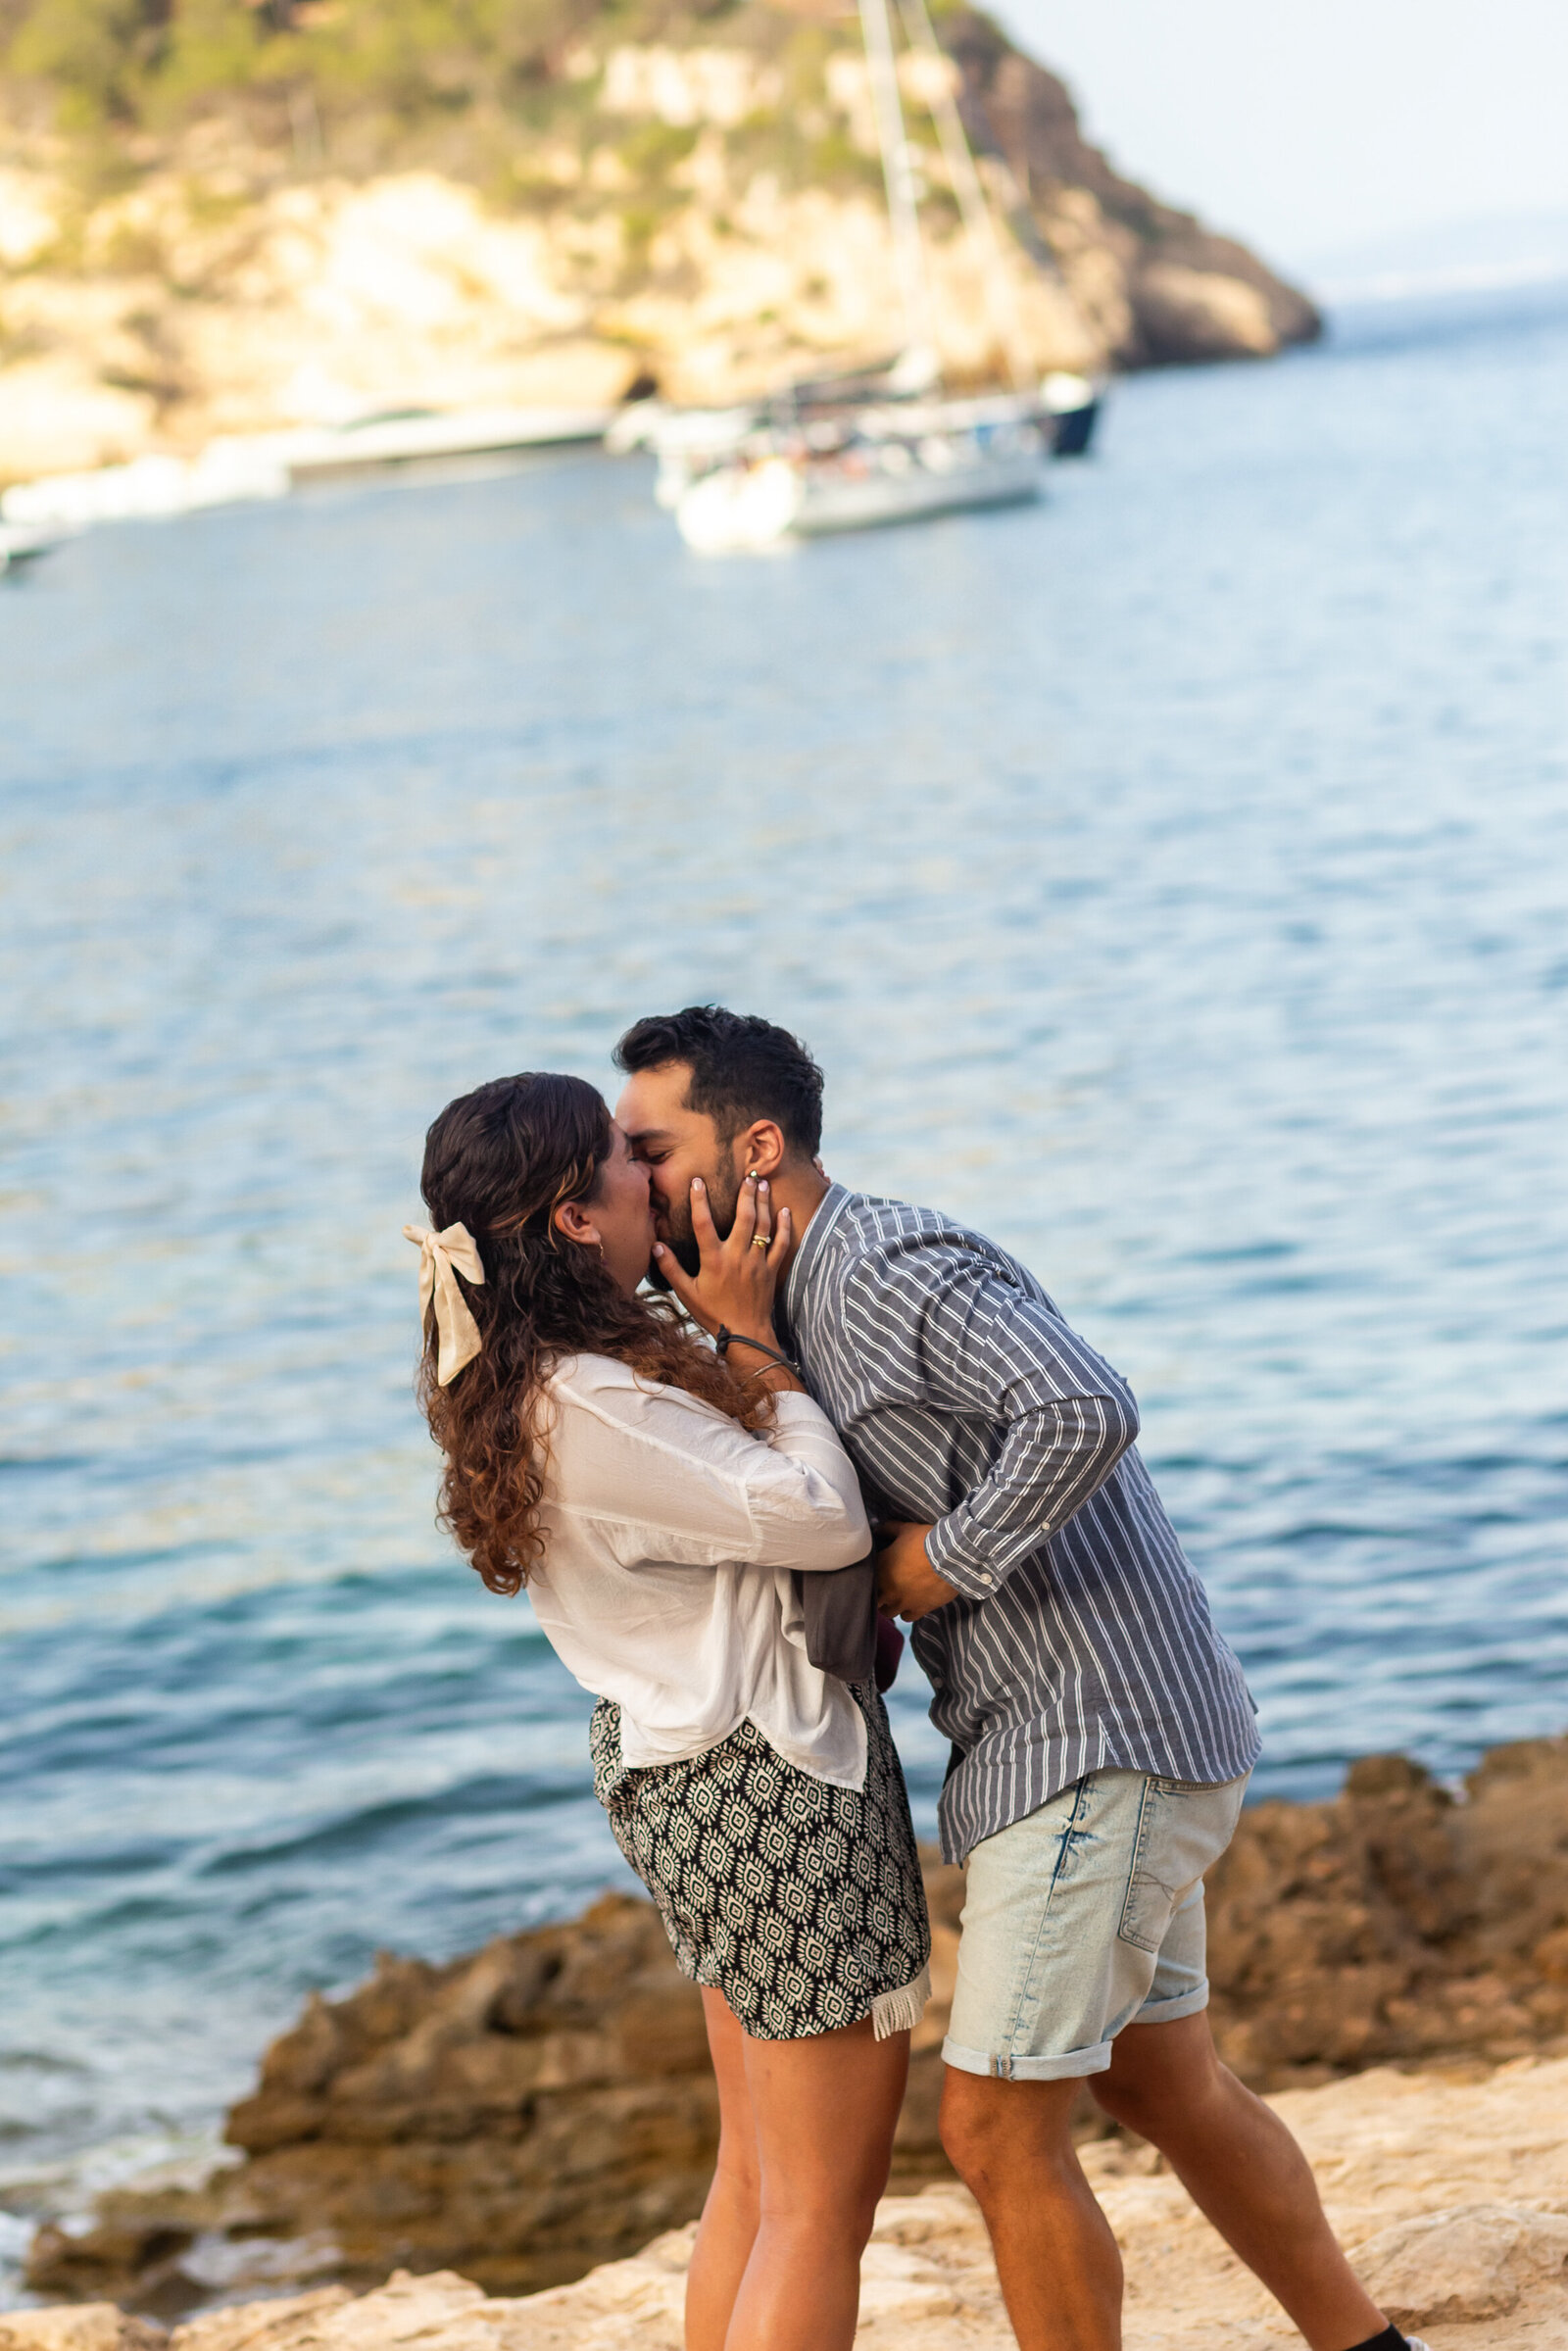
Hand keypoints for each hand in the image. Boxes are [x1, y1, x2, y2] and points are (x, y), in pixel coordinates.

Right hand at [652, 1172, 792, 1350]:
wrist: (745, 1334)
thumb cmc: (713, 1314)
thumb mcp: (687, 1293)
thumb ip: (671, 1268)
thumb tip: (655, 1245)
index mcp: (714, 1260)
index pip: (704, 1223)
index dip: (700, 1200)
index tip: (698, 1181)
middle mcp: (736, 1256)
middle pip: (743, 1217)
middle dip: (745, 1194)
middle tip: (747, 1175)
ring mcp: (757, 1262)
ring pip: (763, 1226)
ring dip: (764, 1203)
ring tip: (763, 1184)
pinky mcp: (771, 1269)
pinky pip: (781, 1244)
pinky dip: (784, 1226)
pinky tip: (784, 1211)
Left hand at [875, 1521, 960, 1620]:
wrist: (949, 1557)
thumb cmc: (925, 1541)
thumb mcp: (905, 1529)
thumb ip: (889, 1529)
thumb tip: (879, 1528)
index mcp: (880, 1568)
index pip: (866, 1577)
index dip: (873, 1575)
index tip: (880, 1572)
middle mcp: (887, 1588)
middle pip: (874, 1599)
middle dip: (879, 1594)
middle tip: (886, 1587)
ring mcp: (902, 1601)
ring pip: (888, 1612)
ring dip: (891, 1605)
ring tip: (897, 1598)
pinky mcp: (918, 1609)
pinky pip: (906, 1618)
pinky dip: (907, 1612)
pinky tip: (912, 1604)